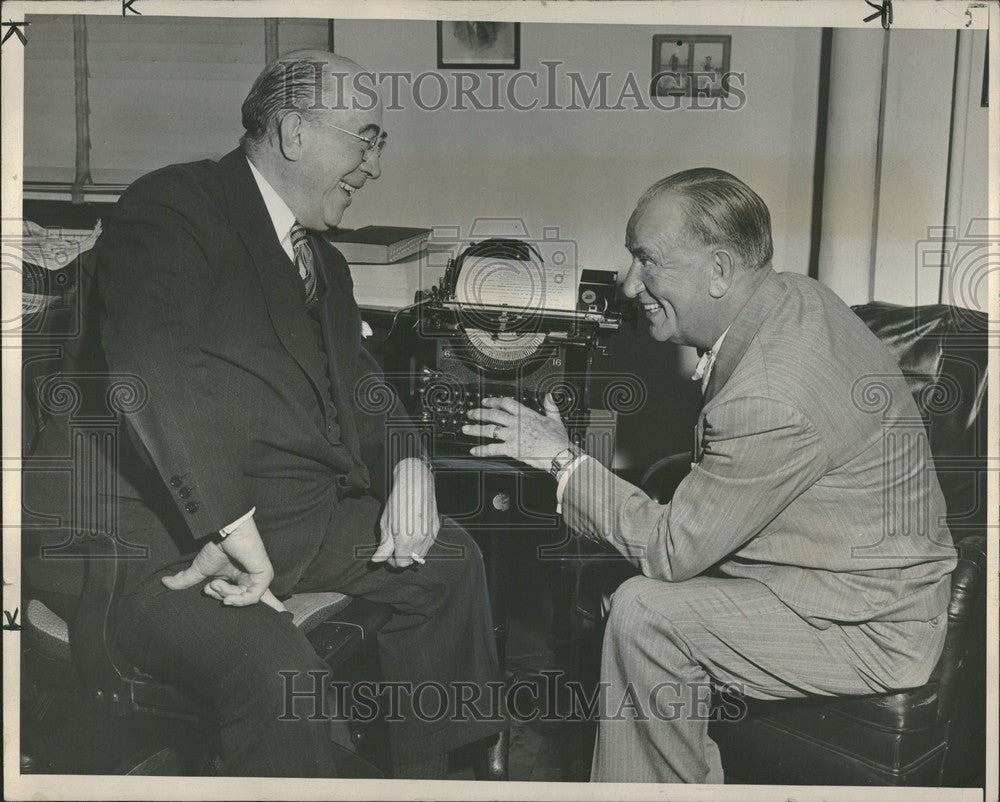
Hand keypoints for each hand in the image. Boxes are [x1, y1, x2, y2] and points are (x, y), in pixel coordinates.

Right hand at [162, 517, 285, 612]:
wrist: (224, 530)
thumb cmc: (216, 545)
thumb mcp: (200, 569)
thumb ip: (186, 580)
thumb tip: (165, 583)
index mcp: (243, 579)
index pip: (257, 598)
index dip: (272, 608)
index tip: (284, 617)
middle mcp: (253, 579)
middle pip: (243, 602)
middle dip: (223, 598)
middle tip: (212, 588)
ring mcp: (260, 577)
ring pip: (245, 599)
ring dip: (226, 595)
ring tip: (216, 584)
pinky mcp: (264, 574)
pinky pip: (253, 596)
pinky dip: (239, 599)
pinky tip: (228, 597)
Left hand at [372, 457, 440, 568]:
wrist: (415, 484)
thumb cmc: (399, 501)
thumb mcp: (386, 524)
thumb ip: (383, 546)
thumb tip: (377, 560)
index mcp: (405, 542)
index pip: (400, 564)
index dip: (391, 561)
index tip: (387, 552)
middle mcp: (421, 541)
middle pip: (412, 561)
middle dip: (402, 556)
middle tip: (394, 545)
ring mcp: (430, 535)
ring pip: (421, 554)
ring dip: (412, 551)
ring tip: (403, 537)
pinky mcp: (436, 529)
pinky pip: (428, 543)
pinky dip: (420, 543)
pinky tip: (413, 531)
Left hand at [464, 393, 571, 471]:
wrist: (558, 453)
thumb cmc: (558, 439)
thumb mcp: (556, 419)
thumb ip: (551, 407)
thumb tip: (549, 397)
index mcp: (526, 415)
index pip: (506, 403)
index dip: (494, 401)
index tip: (487, 401)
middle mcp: (516, 423)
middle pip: (494, 414)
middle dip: (480, 413)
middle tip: (471, 413)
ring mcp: (512, 436)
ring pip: (490, 430)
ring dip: (476, 429)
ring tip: (466, 428)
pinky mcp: (511, 449)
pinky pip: (493, 449)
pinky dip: (482, 450)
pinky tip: (474, 450)